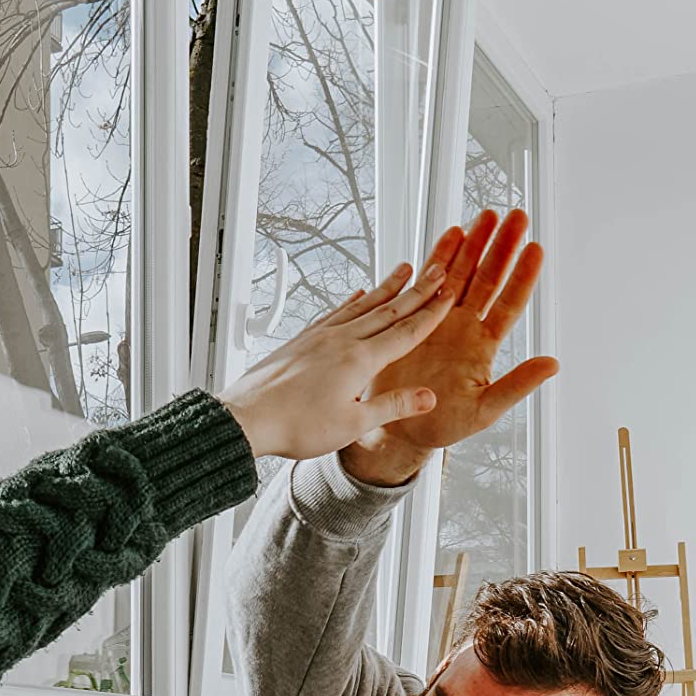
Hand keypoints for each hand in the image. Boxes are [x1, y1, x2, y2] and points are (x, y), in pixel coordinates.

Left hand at [219, 261, 452, 460]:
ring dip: (386, 288)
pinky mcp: (303, 340)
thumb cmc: (295, 425)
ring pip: (362, 305)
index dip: (431, 313)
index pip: (405, 332)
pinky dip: (351, 301)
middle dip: (417, 291)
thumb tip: (428, 397)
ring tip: (404, 270)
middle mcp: (341, 340)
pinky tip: (357, 295)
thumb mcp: (352, 424)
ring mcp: (320, 336)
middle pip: (388, 310)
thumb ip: (392, 405)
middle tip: (437, 270)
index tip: (449, 295)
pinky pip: (334, 312)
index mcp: (358, 360)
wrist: (247, 418)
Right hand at [340, 211, 557, 486]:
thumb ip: (517, 385)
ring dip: (474, 244)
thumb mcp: (485, 410)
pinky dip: (439, 257)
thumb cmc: (445, 424)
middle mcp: (465, 327)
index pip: (509, 303)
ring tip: (487, 216)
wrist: (401, 427)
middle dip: (502, 247)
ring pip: (462, 274)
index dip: (523, 276)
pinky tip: (451, 234)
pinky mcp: (415, 319)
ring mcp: (441, 320)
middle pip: (488, 278)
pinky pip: (429, 282)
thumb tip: (553, 364)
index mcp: (484, 346)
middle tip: (516, 216)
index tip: (535, 249)